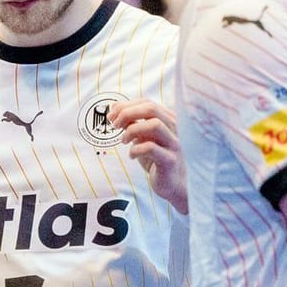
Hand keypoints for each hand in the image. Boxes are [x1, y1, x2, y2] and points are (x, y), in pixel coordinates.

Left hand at [109, 98, 186, 212]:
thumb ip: (134, 124)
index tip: (111, 115)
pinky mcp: (170, 160)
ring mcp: (174, 143)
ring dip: (132, 130)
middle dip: (127, 113)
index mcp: (168, 119)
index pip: (147, 102)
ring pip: (154, 125)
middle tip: (114, 125)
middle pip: (151, 108)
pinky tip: (132, 155)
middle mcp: (175, 128)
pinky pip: (151, 148)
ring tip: (124, 140)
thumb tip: (116, 109)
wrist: (173, 184)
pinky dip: (136, 149)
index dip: (126, 106)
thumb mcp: (144, 138)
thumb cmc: (157, 159)